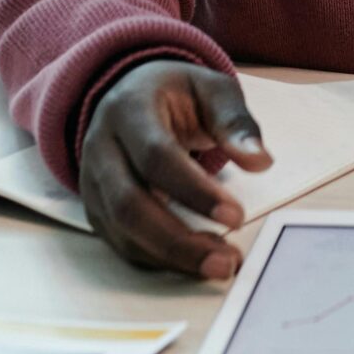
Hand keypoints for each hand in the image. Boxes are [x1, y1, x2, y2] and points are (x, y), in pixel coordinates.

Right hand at [78, 59, 273, 280]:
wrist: (129, 93)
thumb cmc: (176, 93)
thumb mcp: (211, 89)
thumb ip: (235, 123)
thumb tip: (261, 161)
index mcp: (129, 110)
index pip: (156, 156)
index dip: (194, 192)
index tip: (236, 217)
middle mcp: (101, 148)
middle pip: (130, 205)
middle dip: (179, 241)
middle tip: (227, 261)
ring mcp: (93, 183)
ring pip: (122, 232)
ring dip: (172, 257)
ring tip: (219, 264)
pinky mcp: (96, 209)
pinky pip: (122, 244)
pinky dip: (159, 260)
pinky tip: (195, 260)